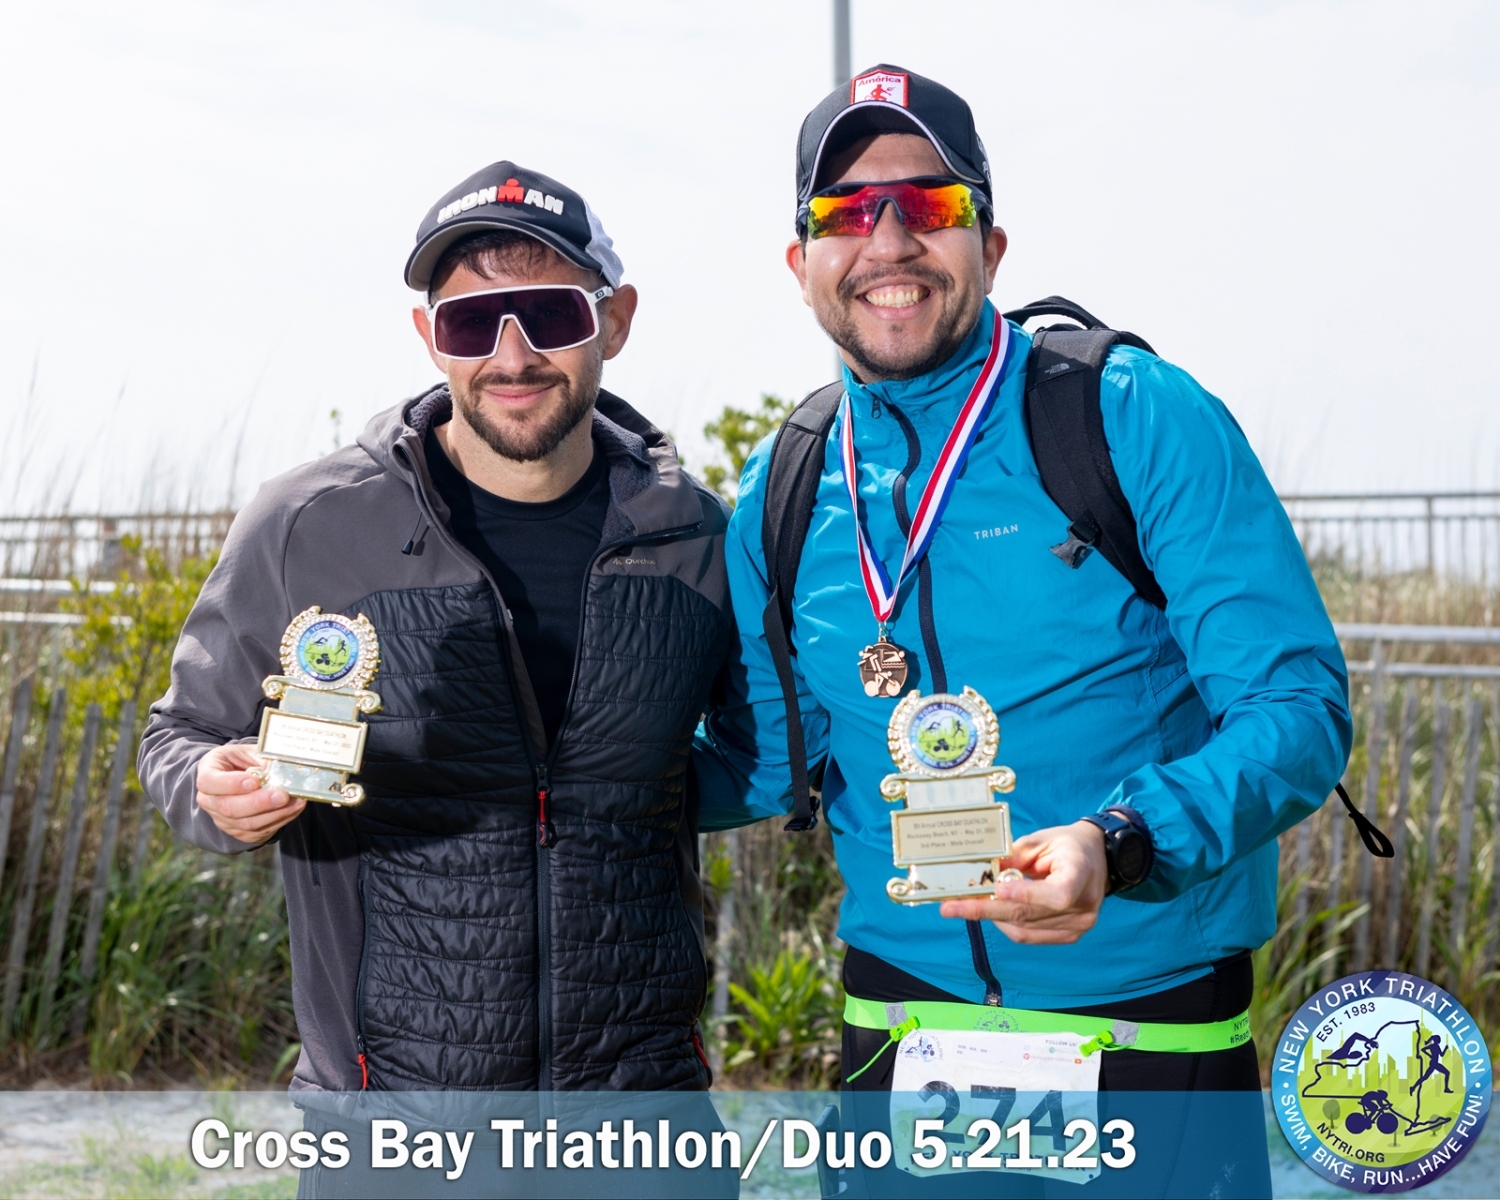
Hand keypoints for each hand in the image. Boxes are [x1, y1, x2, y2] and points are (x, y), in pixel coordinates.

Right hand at [195, 744, 304, 844]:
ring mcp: (223, 820)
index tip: (254, 781)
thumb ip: (262, 760)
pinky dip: (280, 820)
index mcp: (207, 773)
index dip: (231, 784)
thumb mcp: (249, 751)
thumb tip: (282, 772)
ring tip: (296, 801)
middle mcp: (209, 800)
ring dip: (274, 814)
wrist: (239, 777)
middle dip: (258, 803)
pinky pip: (259, 831)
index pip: (209, 782)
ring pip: (245, 824)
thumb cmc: (242, 761)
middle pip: (228, 808)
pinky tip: (294, 809)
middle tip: (282, 795)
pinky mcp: (240, 832)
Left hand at [939, 820, 1108, 943]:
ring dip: (991, 916)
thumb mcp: (1040, 840)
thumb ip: (1013, 857)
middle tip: (951, 907)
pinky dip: (1005, 923)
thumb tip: (981, 873)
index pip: (1058, 893)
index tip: (997, 890)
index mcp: (1081, 873)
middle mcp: (1084, 906)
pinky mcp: (1070, 935)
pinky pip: (1029, 935)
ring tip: (963, 904)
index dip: (1027, 894)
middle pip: (1030, 914)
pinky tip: (988, 911)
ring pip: (1024, 927)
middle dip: (986, 910)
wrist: (1097, 859)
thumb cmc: (1066, 845)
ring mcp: (1079, 925)